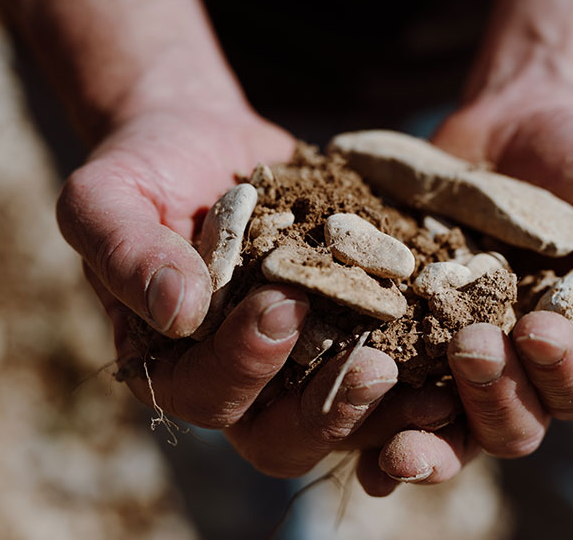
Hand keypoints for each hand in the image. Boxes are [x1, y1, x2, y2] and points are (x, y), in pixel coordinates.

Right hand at [58, 106, 449, 483]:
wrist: (204, 139)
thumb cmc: (146, 167)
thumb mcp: (109, 197)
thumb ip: (125, 253)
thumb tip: (175, 311)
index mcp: (174, 364)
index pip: (205, 393)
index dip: (242, 365)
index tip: (280, 307)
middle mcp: (240, 380)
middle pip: (283, 433)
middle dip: (329, 408)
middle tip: (373, 368)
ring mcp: (299, 362)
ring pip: (345, 416)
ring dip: (391, 410)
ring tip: (439, 387)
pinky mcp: (348, 330)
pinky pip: (388, 365)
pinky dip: (424, 364)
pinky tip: (462, 344)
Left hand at [371, 61, 572, 480]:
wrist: (521, 116)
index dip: (561, 370)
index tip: (536, 326)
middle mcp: (524, 366)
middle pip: (513, 422)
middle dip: (493, 397)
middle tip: (470, 345)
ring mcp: (459, 353)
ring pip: (449, 426)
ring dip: (427, 442)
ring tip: (397, 445)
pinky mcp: (406, 329)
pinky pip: (390, 385)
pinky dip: (369, 416)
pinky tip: (346, 422)